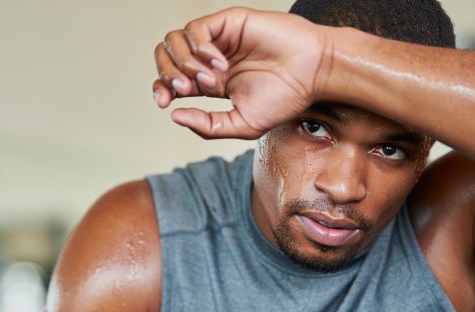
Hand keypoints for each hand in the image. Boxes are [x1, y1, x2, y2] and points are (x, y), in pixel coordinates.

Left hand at [152, 7, 328, 138]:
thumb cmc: (285, 99)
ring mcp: (218, 39)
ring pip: (175, 40)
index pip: (171, 81)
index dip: (160, 89)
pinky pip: (196, 29)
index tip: (166, 103)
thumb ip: (208, 126)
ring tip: (209, 80)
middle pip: (166, 57)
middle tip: (185, 89)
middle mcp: (210, 59)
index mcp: (210, 82)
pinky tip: (219, 64)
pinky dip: (199, 48)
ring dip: (184, 63)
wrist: (313, 74)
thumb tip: (174, 115)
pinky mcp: (229, 22)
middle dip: (166, 75)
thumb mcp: (242, 124)